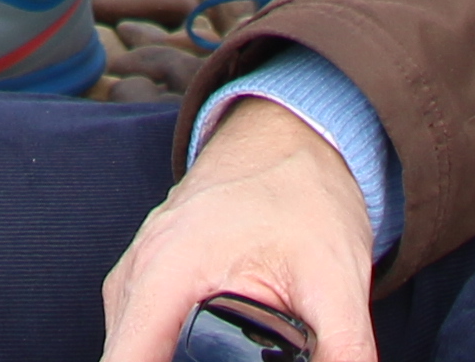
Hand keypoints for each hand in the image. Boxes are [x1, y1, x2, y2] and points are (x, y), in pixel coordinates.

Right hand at [94, 99, 382, 361]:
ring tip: (236, 358)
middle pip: (129, 357)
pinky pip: (141, 335)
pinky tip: (212, 355)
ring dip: (169, 361)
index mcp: (168, 271)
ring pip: (132, 349)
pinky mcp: (144, 280)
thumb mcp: (337, 281)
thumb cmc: (305, 194)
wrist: (289, 134)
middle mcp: (136, 274)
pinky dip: (167, 351)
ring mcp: (133, 275)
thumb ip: (345, 351)